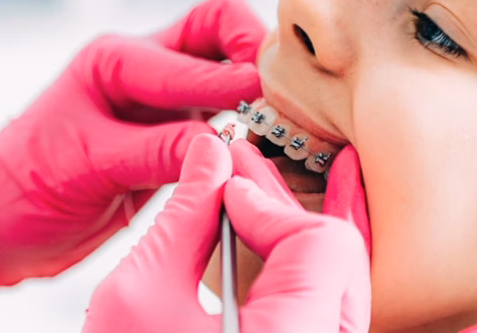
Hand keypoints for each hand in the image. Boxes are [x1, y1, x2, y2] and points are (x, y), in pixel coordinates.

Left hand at [0, 0, 265, 311]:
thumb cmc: (18, 190)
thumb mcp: (86, 166)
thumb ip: (156, 150)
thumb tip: (222, 142)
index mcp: (113, 60)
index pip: (194, 50)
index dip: (235, 76)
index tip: (266, 103)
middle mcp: (140, 71)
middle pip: (219, 28)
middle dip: (255, 50)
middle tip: (281, 92)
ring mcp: (158, 105)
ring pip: (226, 70)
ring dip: (256, 88)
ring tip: (280, 121)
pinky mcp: (168, 140)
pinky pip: (220, 119)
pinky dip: (246, 127)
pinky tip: (257, 149)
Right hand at [84, 136, 476, 332]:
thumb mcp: (137, 298)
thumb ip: (182, 219)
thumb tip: (210, 161)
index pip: (322, 245)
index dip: (271, 205)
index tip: (224, 193)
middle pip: (338, 264)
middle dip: (285, 214)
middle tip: (240, 174)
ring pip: (336, 289)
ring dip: (298, 239)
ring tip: (259, 195)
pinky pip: (323, 314)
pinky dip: (306, 273)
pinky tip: (295, 237)